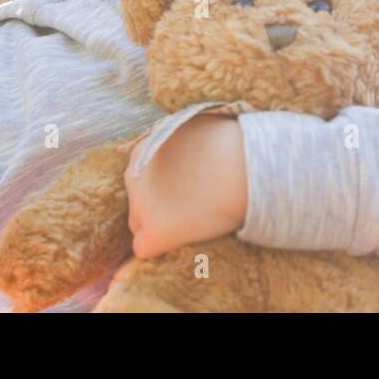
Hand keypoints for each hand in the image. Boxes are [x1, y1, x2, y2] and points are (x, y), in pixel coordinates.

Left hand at [125, 113, 247, 260]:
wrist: (244, 166)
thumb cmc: (230, 145)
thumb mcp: (192, 130)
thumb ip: (177, 143)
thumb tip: (184, 154)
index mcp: (142, 151)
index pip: (141, 178)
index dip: (165, 187)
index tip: (187, 189)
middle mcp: (134, 177)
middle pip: (139, 201)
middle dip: (159, 206)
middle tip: (191, 207)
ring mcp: (141, 206)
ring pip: (140, 225)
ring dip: (161, 226)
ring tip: (193, 224)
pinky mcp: (154, 233)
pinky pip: (145, 249)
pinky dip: (163, 248)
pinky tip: (184, 241)